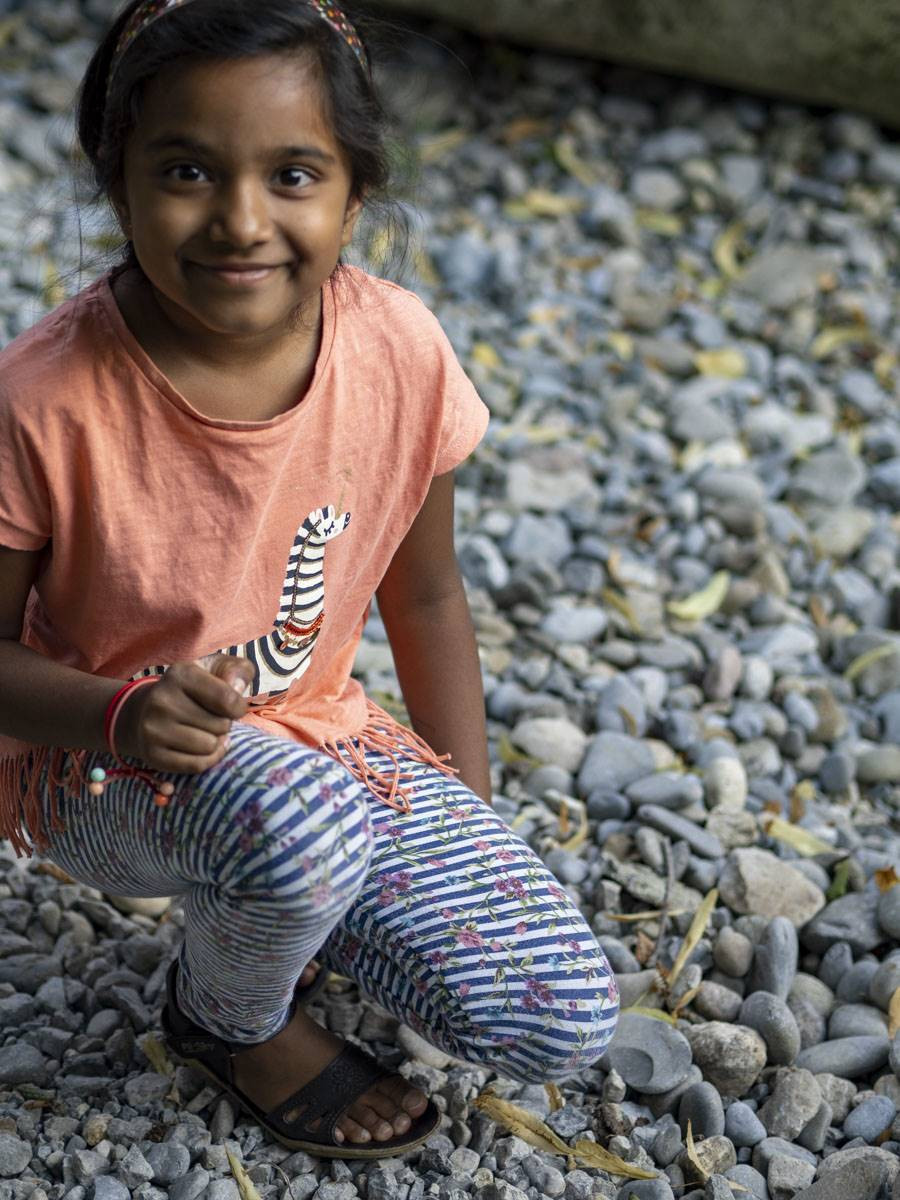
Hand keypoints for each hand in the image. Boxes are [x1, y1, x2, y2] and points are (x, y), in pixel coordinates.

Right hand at [114, 655, 254, 774]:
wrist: (143, 711)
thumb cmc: (191, 690)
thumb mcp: (215, 669)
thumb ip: (237, 670)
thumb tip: (238, 688)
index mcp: (180, 675)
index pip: (227, 699)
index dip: (238, 707)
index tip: (232, 706)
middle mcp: (162, 700)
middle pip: (221, 725)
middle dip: (223, 724)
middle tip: (210, 718)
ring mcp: (153, 729)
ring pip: (210, 747)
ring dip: (215, 742)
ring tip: (204, 731)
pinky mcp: (152, 755)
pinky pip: (197, 765)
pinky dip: (206, 759)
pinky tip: (200, 748)